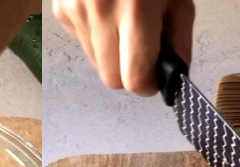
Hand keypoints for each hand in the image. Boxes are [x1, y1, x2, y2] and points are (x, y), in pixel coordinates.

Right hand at [52, 0, 194, 94]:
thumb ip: (178, 40)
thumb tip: (173, 75)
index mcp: (135, 10)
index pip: (134, 78)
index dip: (148, 84)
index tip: (155, 77)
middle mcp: (100, 11)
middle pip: (111, 78)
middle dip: (129, 73)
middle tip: (142, 53)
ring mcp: (76, 10)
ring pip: (96, 63)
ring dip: (112, 55)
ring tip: (124, 25)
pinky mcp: (61, 9)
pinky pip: (81, 43)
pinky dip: (96, 37)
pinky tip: (107, 13)